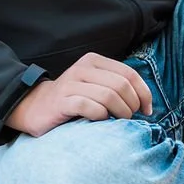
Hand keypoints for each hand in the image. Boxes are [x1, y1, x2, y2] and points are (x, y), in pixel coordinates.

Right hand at [4, 52, 153, 137]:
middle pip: (121, 86)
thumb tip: (145, 103)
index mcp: (94, 61)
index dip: (144, 93)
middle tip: (129, 118)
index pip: (129, 74)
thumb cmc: (73, 99)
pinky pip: (89, 107)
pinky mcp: (62, 101)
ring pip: (108, 96)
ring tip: (117, 122)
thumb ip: (116, 87)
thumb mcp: (95, 85)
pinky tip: (99, 121)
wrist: (36, 107)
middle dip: (132, 106)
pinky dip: (100, 116)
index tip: (147, 110)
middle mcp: (83, 68)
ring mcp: (71, 84)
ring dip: (119, 113)